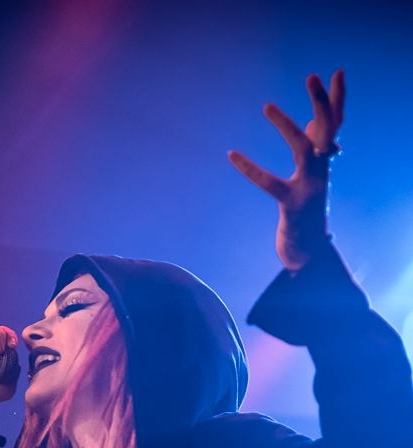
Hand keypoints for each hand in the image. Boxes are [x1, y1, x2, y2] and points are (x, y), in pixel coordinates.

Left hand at [228, 70, 345, 270]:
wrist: (307, 253)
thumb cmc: (305, 212)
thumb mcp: (310, 179)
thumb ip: (313, 152)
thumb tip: (311, 127)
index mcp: (326, 164)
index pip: (334, 125)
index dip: (336, 100)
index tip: (337, 72)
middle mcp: (323, 173)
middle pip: (327, 132)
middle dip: (322, 103)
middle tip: (311, 77)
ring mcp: (309, 190)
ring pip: (304, 151)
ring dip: (288, 128)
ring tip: (267, 106)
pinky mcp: (291, 207)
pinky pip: (270, 184)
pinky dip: (250, 169)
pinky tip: (231, 155)